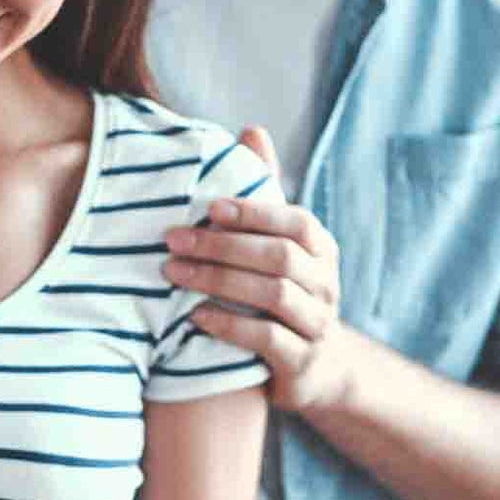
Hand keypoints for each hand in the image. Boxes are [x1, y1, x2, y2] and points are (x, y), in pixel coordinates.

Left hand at [164, 123, 349, 413]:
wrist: (312, 370)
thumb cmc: (280, 292)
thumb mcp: (276, 244)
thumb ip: (264, 194)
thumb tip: (251, 129)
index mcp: (320, 249)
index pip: (295, 221)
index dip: (254, 212)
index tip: (208, 206)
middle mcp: (326, 284)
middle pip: (279, 257)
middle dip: (222, 245)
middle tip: (172, 239)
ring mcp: (318, 324)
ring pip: (273, 295)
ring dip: (219, 281)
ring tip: (175, 273)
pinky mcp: (302, 363)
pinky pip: (268, 340)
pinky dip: (229, 325)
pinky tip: (195, 316)